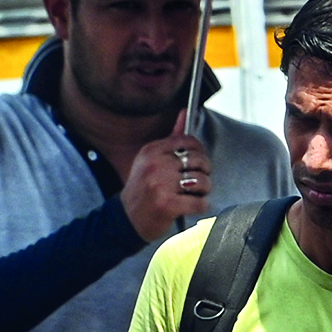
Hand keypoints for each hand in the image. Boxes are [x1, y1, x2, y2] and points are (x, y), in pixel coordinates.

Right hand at [119, 110, 212, 241]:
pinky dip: (201, 206)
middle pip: (198, 161)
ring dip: (204, 190)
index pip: (188, 141)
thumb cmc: (142, 189)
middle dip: (205, 172)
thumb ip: (171, 138)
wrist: (126, 220)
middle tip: (199, 180)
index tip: (196, 163)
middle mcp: (155, 165)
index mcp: (151, 151)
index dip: (199, 152)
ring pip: (201, 181)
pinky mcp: (167, 205)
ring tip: (196, 194)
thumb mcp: (150, 160)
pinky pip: (199, 202)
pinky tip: (193, 206)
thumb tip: (185, 112)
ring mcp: (160, 185)